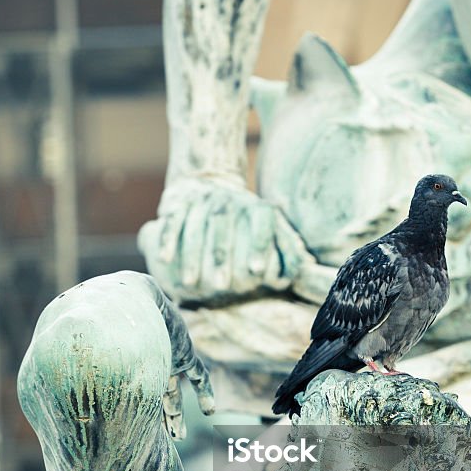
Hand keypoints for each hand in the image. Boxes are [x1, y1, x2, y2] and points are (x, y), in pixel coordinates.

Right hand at [138, 177, 312, 304]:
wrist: (206, 182)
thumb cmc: (246, 218)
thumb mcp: (271, 225)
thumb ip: (288, 246)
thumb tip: (305, 266)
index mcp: (253, 205)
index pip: (261, 219)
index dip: (260, 244)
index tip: (257, 271)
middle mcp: (227, 199)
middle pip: (222, 228)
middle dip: (220, 258)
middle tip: (221, 287)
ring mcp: (200, 200)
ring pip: (194, 227)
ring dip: (191, 256)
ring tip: (191, 283)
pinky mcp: (177, 204)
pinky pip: (171, 222)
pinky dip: (167, 240)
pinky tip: (165, 261)